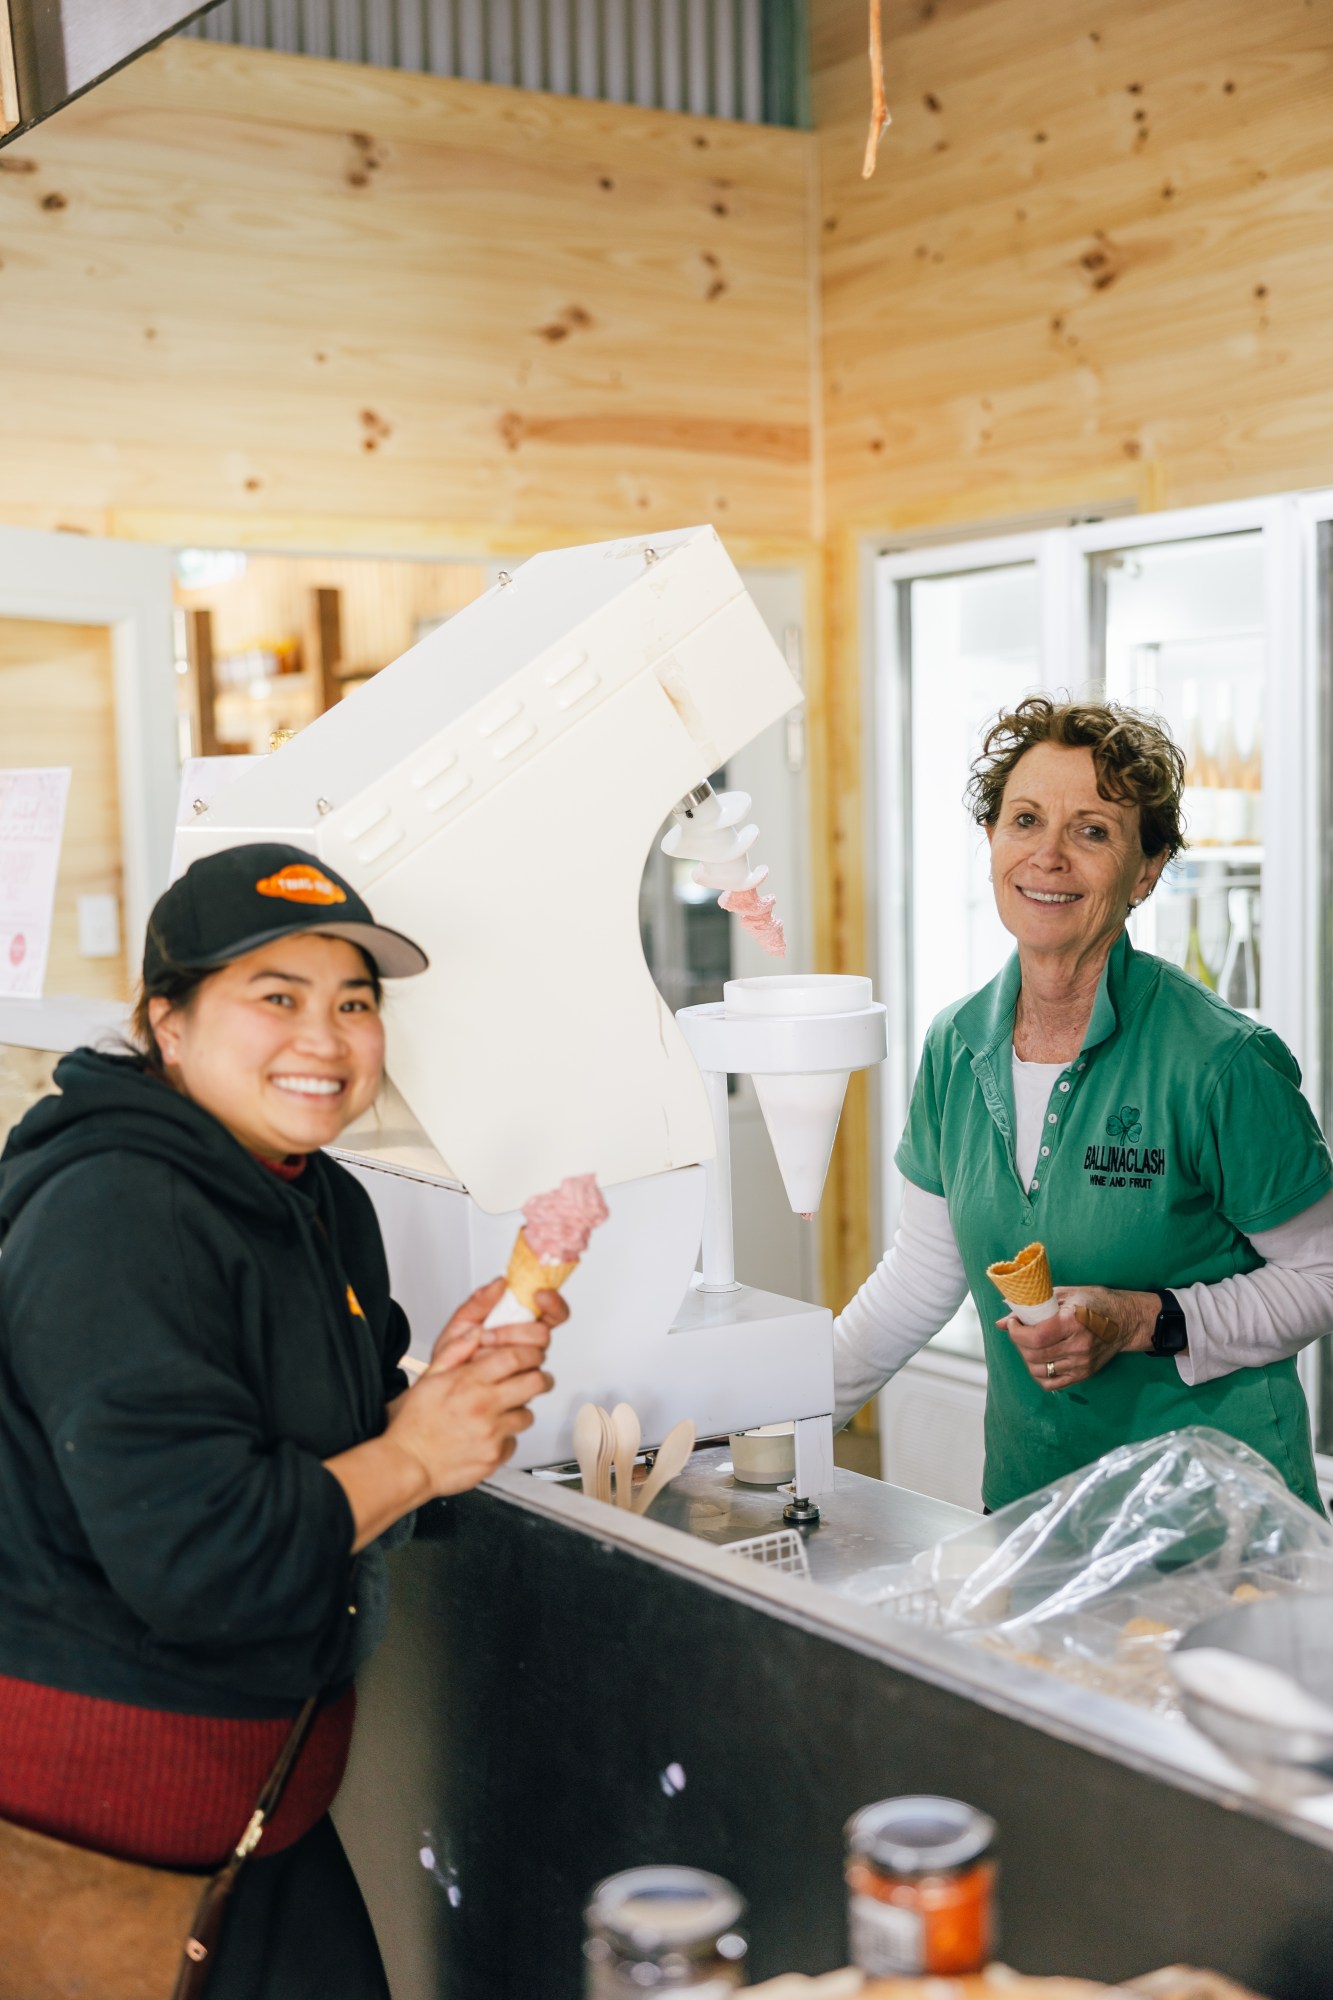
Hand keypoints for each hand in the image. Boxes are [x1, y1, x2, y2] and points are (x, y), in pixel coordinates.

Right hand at [385, 1342, 554, 1495]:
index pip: (516, 1357)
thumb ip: (455, 1352)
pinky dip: (506, 1438)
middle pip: (535, 1382)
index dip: (530, 1353)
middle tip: (537, 1378)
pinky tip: (488, 1435)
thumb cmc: (414, 1423)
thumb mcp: (428, 1378)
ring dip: (519, 1410)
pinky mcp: (494, 1457)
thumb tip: (475, 1333)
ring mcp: (492, 1434)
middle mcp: (484, 1407)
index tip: (531, 1355)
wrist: (408, 1464)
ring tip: (501, 1412)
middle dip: (540, 1378)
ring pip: (528, 1414)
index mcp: (468, 1383)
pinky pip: (514, 1441)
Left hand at [427, 1278, 568, 1374]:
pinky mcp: (522, 1385)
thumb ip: (481, 1300)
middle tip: (488, 1333)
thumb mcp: (463, 1319)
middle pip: (544, 1334)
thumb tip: (501, 1281)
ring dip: (504, 1351)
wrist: (442, 1380)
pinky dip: (501, 1372)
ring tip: (481, 1350)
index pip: (552, 1310)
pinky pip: (523, 1380)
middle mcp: (529, 1343)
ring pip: (534, 1356)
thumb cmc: (456, 1350)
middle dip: (515, 1332)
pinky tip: (485, 1368)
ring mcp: (527, 1365)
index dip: (553, 1302)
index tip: (540, 1294)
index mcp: (522, 1321)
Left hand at [999, 1284, 1158, 1391]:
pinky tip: (1038, 1359)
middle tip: (1019, 1331)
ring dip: (1026, 1357)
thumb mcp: (1065, 1295)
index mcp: (1073, 1322)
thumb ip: (1033, 1307)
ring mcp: (1082, 1363)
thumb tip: (1002, 1322)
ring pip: (1039, 1370)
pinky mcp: (1084, 1374)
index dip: (1016, 1332)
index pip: (1035, 1337)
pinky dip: (1039, 1374)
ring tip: (1029, 1344)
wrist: (1125, 1320)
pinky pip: (1051, 1384)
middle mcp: (1079, 1346)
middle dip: (1018, 1342)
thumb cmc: (1094, 1302)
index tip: (1014, 1322)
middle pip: (1034, 1355)